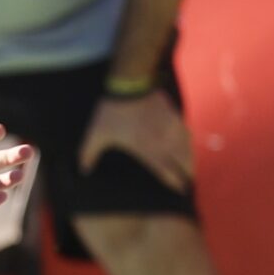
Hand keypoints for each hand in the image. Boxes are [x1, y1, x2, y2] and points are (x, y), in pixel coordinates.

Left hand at [78, 88, 192, 190]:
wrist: (130, 83)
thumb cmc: (112, 111)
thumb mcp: (96, 134)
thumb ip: (89, 153)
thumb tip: (83, 170)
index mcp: (148, 149)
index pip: (167, 171)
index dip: (175, 182)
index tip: (179, 191)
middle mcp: (164, 141)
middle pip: (184, 162)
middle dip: (188, 174)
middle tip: (188, 182)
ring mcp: (171, 127)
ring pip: (188, 148)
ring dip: (191, 160)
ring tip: (190, 168)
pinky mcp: (174, 114)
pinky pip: (186, 132)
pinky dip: (188, 142)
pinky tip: (187, 145)